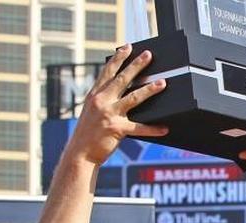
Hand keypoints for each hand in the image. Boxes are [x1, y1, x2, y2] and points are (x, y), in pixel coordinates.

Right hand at [66, 45, 167, 165]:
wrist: (80, 153)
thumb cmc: (88, 133)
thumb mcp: (92, 112)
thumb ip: (103, 101)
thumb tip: (119, 93)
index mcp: (95, 95)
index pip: (107, 72)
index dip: (118, 59)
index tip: (127, 47)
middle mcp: (101, 101)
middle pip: (122, 79)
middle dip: (136, 65)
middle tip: (149, 55)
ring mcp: (109, 114)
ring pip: (133, 98)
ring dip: (149, 89)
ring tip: (163, 82)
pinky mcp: (117, 129)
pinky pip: (140, 128)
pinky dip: (153, 129)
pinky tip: (165, 128)